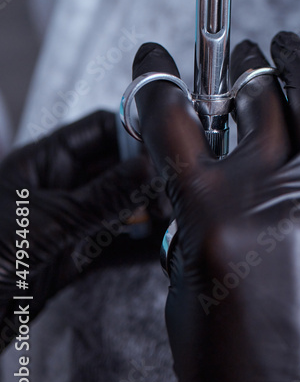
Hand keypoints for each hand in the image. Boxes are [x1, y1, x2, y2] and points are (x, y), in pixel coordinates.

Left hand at [0, 111, 151, 351]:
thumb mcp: (53, 222)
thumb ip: (105, 195)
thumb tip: (149, 167)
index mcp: (40, 161)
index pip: (98, 129)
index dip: (133, 132)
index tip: (166, 144)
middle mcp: (56, 184)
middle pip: (113, 164)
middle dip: (146, 170)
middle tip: (177, 183)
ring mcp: (66, 218)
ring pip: (118, 200)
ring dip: (146, 203)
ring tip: (173, 210)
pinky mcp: (72, 252)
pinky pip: (114, 235)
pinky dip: (137, 235)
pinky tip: (159, 236)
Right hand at [133, 34, 299, 381]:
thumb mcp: (187, 293)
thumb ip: (193, 219)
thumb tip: (201, 175)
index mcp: (211, 217)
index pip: (172, 119)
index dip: (158, 80)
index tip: (158, 65)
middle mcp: (271, 195)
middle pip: (252, 97)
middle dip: (240, 69)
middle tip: (241, 58)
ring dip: (298, 66)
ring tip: (289, 52)